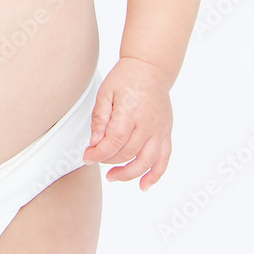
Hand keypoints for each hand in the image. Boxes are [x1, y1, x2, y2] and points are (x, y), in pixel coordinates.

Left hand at [82, 57, 172, 189]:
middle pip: (128, 153)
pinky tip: (144, 185)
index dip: (98, 154)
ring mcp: (159, 129)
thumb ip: (100, 119)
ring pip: (146, 161)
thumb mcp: (105, 93)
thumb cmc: (126, 78)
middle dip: (109, 161)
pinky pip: (164, 158)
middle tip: (95, 159)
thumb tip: (95, 142)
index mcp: (130, 112)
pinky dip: (155, 174)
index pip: (114, 142)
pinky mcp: (166, 132)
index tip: (87, 157)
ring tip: (113, 177)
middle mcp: (148, 123)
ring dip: (129, 174)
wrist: (150, 68)